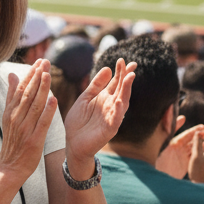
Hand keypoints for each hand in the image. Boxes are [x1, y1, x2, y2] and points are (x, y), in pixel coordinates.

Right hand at [0, 61, 58, 184]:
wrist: (10, 166)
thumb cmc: (12, 140)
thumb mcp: (8, 116)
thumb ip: (11, 95)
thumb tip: (12, 74)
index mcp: (10, 111)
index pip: (21, 89)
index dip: (30, 74)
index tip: (38, 61)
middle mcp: (16, 118)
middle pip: (28, 94)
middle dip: (37, 76)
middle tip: (45, 61)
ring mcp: (25, 129)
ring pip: (34, 105)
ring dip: (42, 89)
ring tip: (48, 74)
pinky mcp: (34, 140)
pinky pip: (42, 123)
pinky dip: (47, 111)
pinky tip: (54, 100)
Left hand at [64, 58, 136, 173]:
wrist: (73, 143)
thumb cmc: (79, 121)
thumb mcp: (85, 98)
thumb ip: (96, 85)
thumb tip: (107, 68)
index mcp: (105, 98)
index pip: (116, 83)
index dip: (120, 72)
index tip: (122, 60)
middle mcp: (111, 106)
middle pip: (121, 90)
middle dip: (126, 78)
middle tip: (130, 65)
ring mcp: (111, 118)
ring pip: (122, 102)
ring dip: (126, 90)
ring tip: (129, 77)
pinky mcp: (109, 130)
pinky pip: (115, 119)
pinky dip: (117, 111)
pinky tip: (119, 101)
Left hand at [156, 120, 202, 179]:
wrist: (154, 176)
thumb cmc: (154, 157)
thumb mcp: (160, 141)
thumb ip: (166, 126)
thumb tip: (169, 109)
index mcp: (172, 142)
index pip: (185, 134)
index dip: (193, 130)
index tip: (202, 126)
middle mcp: (177, 148)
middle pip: (191, 140)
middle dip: (201, 135)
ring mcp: (181, 156)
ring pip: (195, 148)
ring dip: (203, 144)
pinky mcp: (184, 165)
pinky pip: (195, 158)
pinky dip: (202, 153)